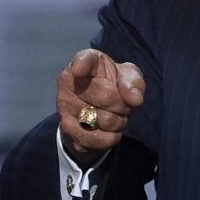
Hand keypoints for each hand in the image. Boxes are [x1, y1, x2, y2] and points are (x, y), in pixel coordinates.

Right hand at [57, 49, 144, 166]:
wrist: (98, 108)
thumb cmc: (115, 84)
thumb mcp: (128, 76)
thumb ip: (133, 82)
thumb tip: (135, 99)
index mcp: (86, 61)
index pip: (84, 60)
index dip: (82, 65)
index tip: (79, 70)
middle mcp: (69, 82)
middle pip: (105, 96)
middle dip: (123, 104)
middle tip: (123, 104)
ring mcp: (64, 107)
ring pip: (104, 120)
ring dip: (118, 122)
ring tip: (115, 115)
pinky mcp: (67, 129)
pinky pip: (97, 139)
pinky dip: (111, 137)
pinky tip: (107, 129)